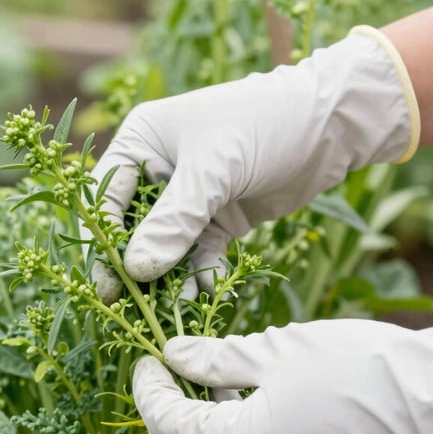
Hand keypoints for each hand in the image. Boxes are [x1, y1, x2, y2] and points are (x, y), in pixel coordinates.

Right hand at [85, 26, 419, 302]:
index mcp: (142, 142)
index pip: (105, 197)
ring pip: (166, 247)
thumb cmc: (263, 125)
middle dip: (137, 266)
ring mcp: (190, 198)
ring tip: (180, 306)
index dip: (102, 240)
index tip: (107, 282)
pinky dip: (201, 274)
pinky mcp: (218, 218)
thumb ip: (173, 221)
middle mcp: (159, 171)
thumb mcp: (213, 170)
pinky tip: (209, 291)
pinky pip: (199, 254)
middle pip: (132, 229)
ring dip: (171, 277)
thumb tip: (136, 270)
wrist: (330, 126)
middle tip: (135, 308)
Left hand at [132, 319, 432, 433]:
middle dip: (160, 428)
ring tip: (203, 403)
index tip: (147, 360)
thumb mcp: (271, 352)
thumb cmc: (353, 367)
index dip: (149, 388)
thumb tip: (173, 354)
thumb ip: (212, 359)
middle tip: (164, 388)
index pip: (165, 421)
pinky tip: (241, 428)